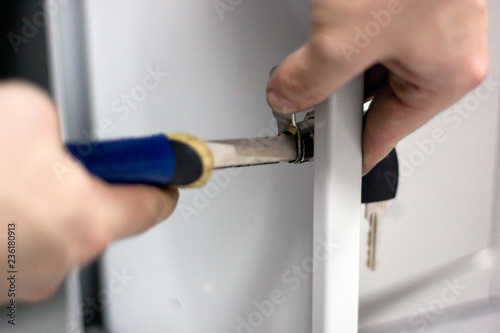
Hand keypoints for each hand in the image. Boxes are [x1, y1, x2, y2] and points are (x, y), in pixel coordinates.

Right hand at [0, 81, 177, 302]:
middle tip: (64, 164)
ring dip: (45, 204)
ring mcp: (29, 277)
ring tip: (12, 181)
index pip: (152, 205)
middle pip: (103, 217)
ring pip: (58, 231)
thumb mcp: (23, 113)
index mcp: (89, 218)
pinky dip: (16, 222)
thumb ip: (55, 125)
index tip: (168, 175)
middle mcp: (65, 257)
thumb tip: (48, 134)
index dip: (162, 183)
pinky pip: (23, 244)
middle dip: (88, 187)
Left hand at [267, 0, 487, 173]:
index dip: (349, 155)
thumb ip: (307, 80)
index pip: (385, 136)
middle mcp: (442, 52)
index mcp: (445, 76)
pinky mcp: (405, 2)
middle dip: (336, 102)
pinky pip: (367, 36)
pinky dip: (342, 38)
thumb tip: (286, 95)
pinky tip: (329, 26)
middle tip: (305, 102)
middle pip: (374, 100)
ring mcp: (425, 23)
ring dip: (335, 64)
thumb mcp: (342, 39)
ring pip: (367, 66)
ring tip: (323, 48)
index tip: (331, 171)